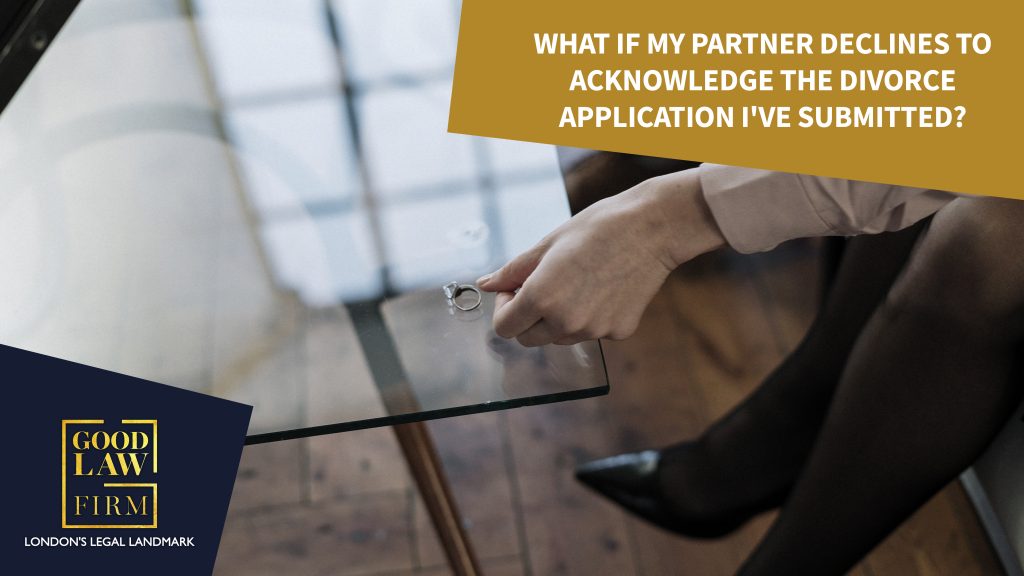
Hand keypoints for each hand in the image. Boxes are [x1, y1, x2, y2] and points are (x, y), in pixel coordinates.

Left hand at [477, 168, 724, 346]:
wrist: (652, 228)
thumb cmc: (598, 228)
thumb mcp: (547, 244)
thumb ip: (512, 271)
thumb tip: (486, 284)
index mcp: (542, 297)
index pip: (505, 328)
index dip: (504, 308)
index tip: (514, 290)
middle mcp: (566, 321)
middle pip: (529, 338)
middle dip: (527, 316)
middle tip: (541, 286)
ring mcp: (594, 330)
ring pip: (559, 337)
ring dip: (557, 318)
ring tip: (575, 283)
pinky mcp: (618, 332)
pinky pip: (591, 332)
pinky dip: (589, 317)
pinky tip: (602, 287)